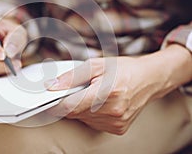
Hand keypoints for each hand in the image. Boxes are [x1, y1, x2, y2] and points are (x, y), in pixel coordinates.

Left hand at [45, 45, 191, 134]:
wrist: (149, 79)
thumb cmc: (122, 69)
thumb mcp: (96, 65)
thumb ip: (71, 77)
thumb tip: (51, 86)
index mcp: (107, 92)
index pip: (70, 106)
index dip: (56, 104)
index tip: (46, 100)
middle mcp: (113, 111)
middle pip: (75, 113)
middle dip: (70, 102)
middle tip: (78, 89)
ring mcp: (116, 122)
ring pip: (83, 119)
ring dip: (81, 108)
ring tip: (93, 94)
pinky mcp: (118, 129)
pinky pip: (94, 123)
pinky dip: (91, 114)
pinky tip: (100, 103)